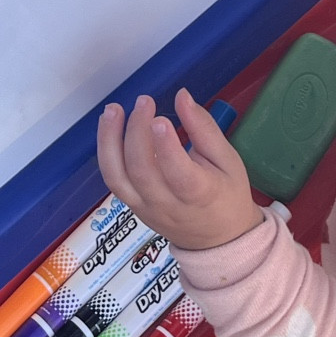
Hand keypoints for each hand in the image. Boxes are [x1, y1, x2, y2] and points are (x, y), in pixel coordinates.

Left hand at [97, 90, 262, 252]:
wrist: (218, 240)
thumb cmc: (228, 196)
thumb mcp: (228, 160)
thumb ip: (204, 128)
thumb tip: (182, 96)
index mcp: (200, 195)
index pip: (179, 175)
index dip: (166, 148)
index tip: (160, 119)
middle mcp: (167, 205)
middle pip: (142, 172)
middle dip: (137, 133)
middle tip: (144, 102)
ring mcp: (145, 208)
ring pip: (117, 178)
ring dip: (109, 141)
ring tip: (112, 110)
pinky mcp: (132, 206)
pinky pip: (114, 180)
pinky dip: (107, 152)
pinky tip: (110, 128)